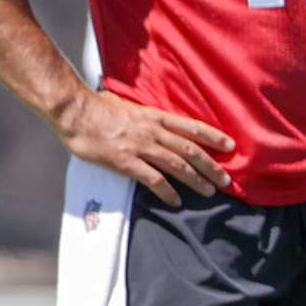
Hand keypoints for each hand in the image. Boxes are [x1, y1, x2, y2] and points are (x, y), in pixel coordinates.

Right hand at [60, 89, 233, 206]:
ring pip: (177, 165)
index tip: (231, 146)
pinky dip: (167, 191)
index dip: (214, 137)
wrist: (75, 112)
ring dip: (196, 180)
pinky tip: (175, 201)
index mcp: (155, 116)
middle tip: (226, 180)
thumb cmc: (98, 106)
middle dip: (211, 166)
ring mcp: (140, 146)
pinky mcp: (125, 161)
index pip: (192, 127)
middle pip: (190, 149)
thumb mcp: (130, 104)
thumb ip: (146, 114)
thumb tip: (155, 117)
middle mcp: (153, 131)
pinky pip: (152, 179)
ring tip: (209, 192)